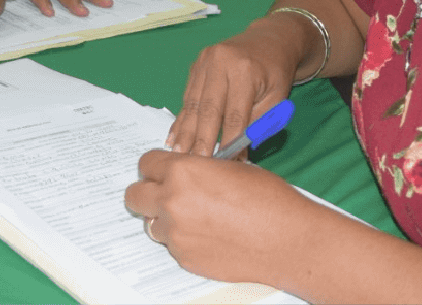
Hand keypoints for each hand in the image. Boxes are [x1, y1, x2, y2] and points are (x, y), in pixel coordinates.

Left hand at [125, 150, 312, 284]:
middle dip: (147, 192)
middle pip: (134, 195)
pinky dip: (184, 240)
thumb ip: (200, 168)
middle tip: (166, 194)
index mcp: (182, 171)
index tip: (165, 171)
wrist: (287, 239)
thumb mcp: (232, 167)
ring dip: (165, 219)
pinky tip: (210, 236)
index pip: (146, 163)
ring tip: (195, 218)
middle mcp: (171, 201)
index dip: (157, 167)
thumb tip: (187, 171)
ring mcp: (176, 233)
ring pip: (151, 223)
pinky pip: (172, 245)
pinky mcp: (184, 258)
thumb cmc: (268, 198)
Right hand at [166, 28, 302, 156]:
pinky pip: (187, 96)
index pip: (234, 114)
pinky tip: (173, 137)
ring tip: (179, 154)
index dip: (228, 140)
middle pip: (208, 109)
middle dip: (201, 139)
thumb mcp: (277, 98)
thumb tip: (237, 153)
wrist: (270, 39)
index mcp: (245, 70)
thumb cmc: (276, 72)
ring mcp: (204, 62)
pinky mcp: (195, 65)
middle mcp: (220, 63)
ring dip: (185, 132)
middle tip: (194, 163)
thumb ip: (257, 123)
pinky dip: (181, 119)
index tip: (224, 163)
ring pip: (193, 103)